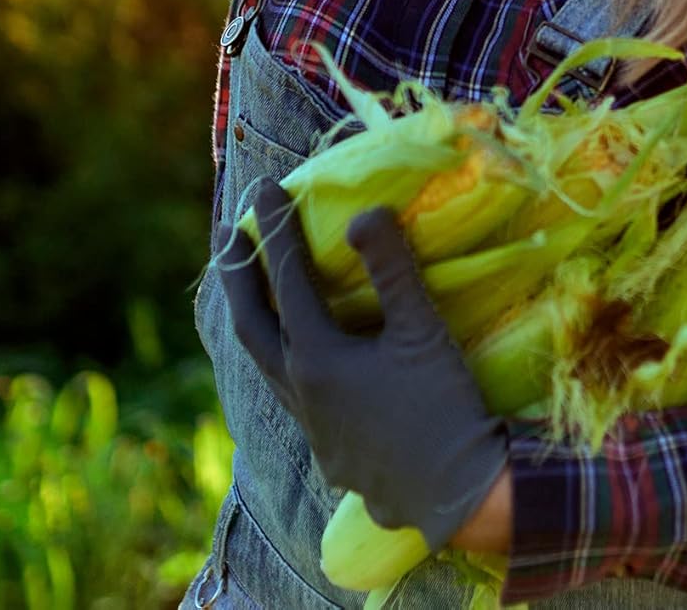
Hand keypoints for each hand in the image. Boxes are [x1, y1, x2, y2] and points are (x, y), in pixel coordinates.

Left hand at [217, 179, 509, 553]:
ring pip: (266, 362)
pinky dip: (284, 357)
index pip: (287, 279)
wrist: (460, 500)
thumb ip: (391, 268)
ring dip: (256, 318)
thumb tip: (363, 212)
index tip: (264, 187)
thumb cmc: (443, 408)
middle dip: (237, 274)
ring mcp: (311, 427)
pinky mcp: (329, 452)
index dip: (275, 229)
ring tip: (255, 288)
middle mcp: (300, 392)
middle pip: (250, 323)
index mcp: (316, 359)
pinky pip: (289, 392)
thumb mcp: (423, 332)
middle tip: (226, 231)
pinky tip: (304, 356)